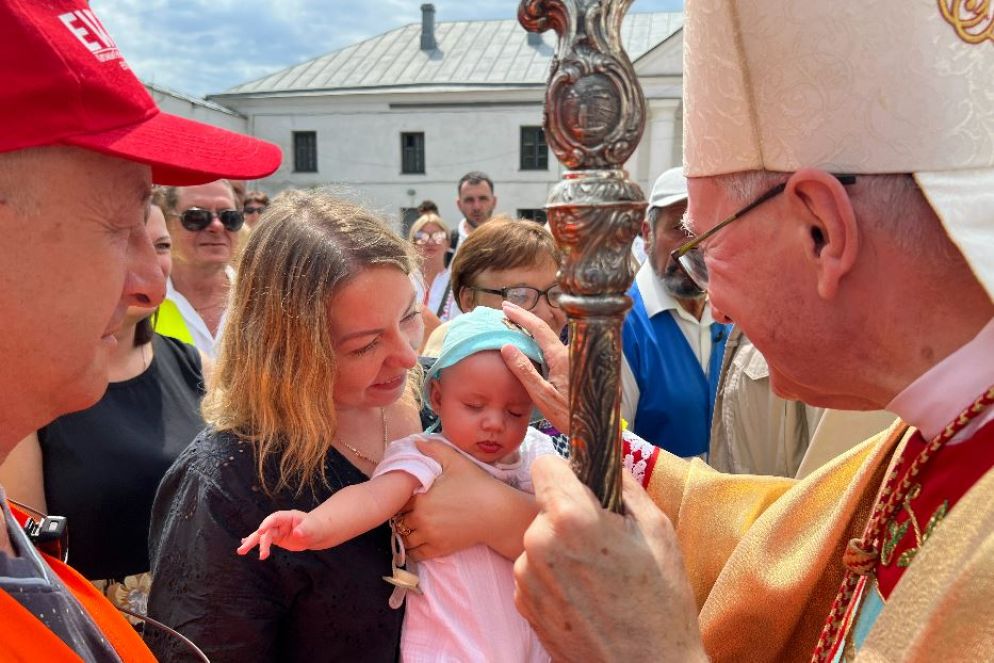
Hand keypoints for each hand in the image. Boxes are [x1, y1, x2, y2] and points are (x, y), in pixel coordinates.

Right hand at [236, 509, 310, 559]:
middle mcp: (279, 523)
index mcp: (287, 517)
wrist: (315, 532)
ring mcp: (276, 531)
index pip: (274, 518)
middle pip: (265, 530)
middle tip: (245, 548)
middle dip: (256, 539)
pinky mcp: (275, 538)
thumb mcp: (312, 528)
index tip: (261, 531)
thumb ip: (305, 530)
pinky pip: (263, 540)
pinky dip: (253, 542)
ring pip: (261, 537)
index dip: (267, 524)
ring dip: (251, 543)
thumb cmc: (315, 528)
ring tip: (240, 551)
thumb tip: (298, 533)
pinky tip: (243, 544)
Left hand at [400, 438, 535, 561]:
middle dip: (402, 515)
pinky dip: (413, 550)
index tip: (407, 495)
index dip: (400, 498)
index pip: (398, 501)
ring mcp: (430, 536)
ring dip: (404, 532)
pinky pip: (417, 554)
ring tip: (411, 525)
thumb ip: (434, 449)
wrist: (496, 512)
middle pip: (399, 520)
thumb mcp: (455, 461)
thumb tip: (417, 442)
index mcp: (421, 498)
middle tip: (408, 510)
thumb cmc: (476, 484)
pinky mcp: (440, 549)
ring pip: (404, 539)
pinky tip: (417, 541)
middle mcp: (422, 519)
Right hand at [501, 301, 569, 432]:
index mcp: (562, 356)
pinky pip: (557, 348)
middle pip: (546, 329)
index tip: (505, 307)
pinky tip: (532, 345)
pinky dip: (542, 342)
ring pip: (553, 338)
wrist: (597, 428)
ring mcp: (577, 358)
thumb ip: (524, 370)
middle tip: (507, 312)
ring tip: (515, 327)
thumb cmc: (570, 416)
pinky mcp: (579, 365)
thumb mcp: (542, 396)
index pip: (539, 328)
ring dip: (534, 332)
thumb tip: (506, 346)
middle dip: (525, 320)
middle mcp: (572, 352)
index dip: (520, 315)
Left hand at [513, 456, 706, 662]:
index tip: (584, 484)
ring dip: (561, 549)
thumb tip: (606, 456)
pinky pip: (535, 571)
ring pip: (540, 540)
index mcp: (571, 518)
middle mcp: (538, 544)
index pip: (546, 464)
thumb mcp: (657, 528)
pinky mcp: (524, 604)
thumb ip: (623, 484)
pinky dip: (555, 577)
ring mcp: (527, 578)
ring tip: (598, 576)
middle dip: (570, 514)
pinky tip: (585, 596)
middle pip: (545, 506)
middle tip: (605, 541)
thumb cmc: (661, 602)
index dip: (568, 471)